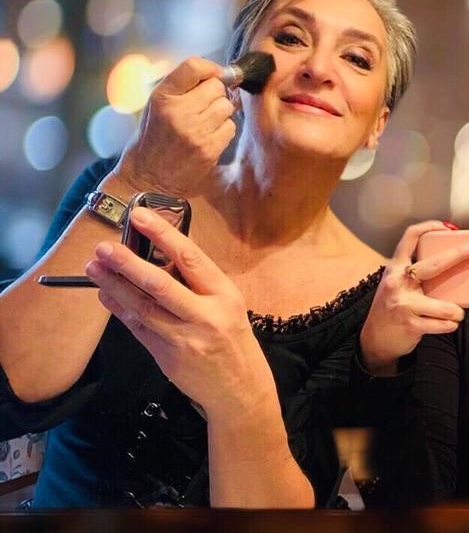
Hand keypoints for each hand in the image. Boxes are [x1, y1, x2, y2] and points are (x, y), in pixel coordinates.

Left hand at [85, 207, 274, 420]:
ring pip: (142, 306)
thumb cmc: (233, 340)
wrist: (240, 389)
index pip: (190, 257)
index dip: (162, 234)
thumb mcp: (229, 305)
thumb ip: (199, 284)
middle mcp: (206, 314)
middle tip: (103, 247)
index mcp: (224, 294)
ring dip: (114, 285)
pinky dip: (119, 310)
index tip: (139, 216)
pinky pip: (138, 328)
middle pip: (160, 283)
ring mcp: (185, 337)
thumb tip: (161, 256)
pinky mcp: (167, 356)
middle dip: (127, 263)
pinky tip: (105, 296)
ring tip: (93, 268)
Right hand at [115, 57, 236, 196]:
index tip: (215, 74)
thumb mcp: (157, 105)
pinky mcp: (208, 149)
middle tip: (203, 106)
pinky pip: (230, 127)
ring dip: (220, 113)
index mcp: (162, 96)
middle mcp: (178, 111)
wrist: (148, 176)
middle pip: (217, 87)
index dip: (210, 67)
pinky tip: (208, 137)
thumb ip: (183, 87)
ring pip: (226, 106)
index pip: (193, 66)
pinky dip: (223, 131)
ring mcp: (194, 131)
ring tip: (204, 123)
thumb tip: (218, 74)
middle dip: (215, 94)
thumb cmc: (155, 137)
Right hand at [359, 221, 468, 375]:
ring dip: (457, 311)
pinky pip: (444, 323)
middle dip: (460, 253)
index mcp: (395, 267)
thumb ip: (417, 274)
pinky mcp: (410, 324)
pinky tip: (447, 324)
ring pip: (446, 306)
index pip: (411, 236)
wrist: (374, 339)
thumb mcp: (399, 284)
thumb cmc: (393, 309)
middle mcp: (397, 282)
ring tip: (456, 313)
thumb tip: (453, 264)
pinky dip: (451, 325)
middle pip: (434, 263)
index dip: (431, 226)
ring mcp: (404, 303)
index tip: (449, 228)